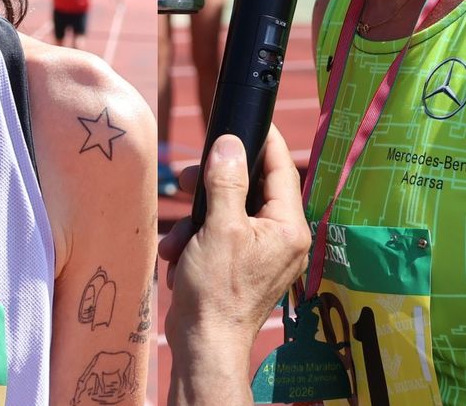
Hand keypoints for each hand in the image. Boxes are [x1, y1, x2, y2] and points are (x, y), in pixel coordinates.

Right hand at [159, 127, 308, 363]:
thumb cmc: (218, 291)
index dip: (261, 141)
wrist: (204, 345)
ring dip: (196, 219)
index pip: (281, 168)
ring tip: (177, 237)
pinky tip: (178, 255)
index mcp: (288, 226)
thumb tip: (230, 144)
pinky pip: (217, 235)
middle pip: (248, 187)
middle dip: (211, 185)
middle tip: (185, 179)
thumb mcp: (219, 228)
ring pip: (226, 211)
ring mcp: (260, 252)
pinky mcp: (239, 265)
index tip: (242, 120)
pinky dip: (195, 240)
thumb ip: (226, 181)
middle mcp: (280, 237)